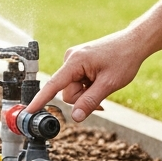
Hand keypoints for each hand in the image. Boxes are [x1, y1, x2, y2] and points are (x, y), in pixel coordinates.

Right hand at [26, 30, 147, 121]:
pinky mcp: (79, 62)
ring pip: (74, 89)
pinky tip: (100, 81)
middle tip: (102, 93)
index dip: (40, 100)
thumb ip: (90, 101)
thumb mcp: (108, 84)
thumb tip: (74, 117)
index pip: (53, 85)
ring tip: (104, 83)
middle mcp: (70, 59)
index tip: (28, 111)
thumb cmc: (124, 59)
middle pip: (68, 92)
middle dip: (83, 97)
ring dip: (87, 93)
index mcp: (75, 61)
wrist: (134, 43)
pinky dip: (88, 87)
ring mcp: (74, 60)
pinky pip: (78, 82)